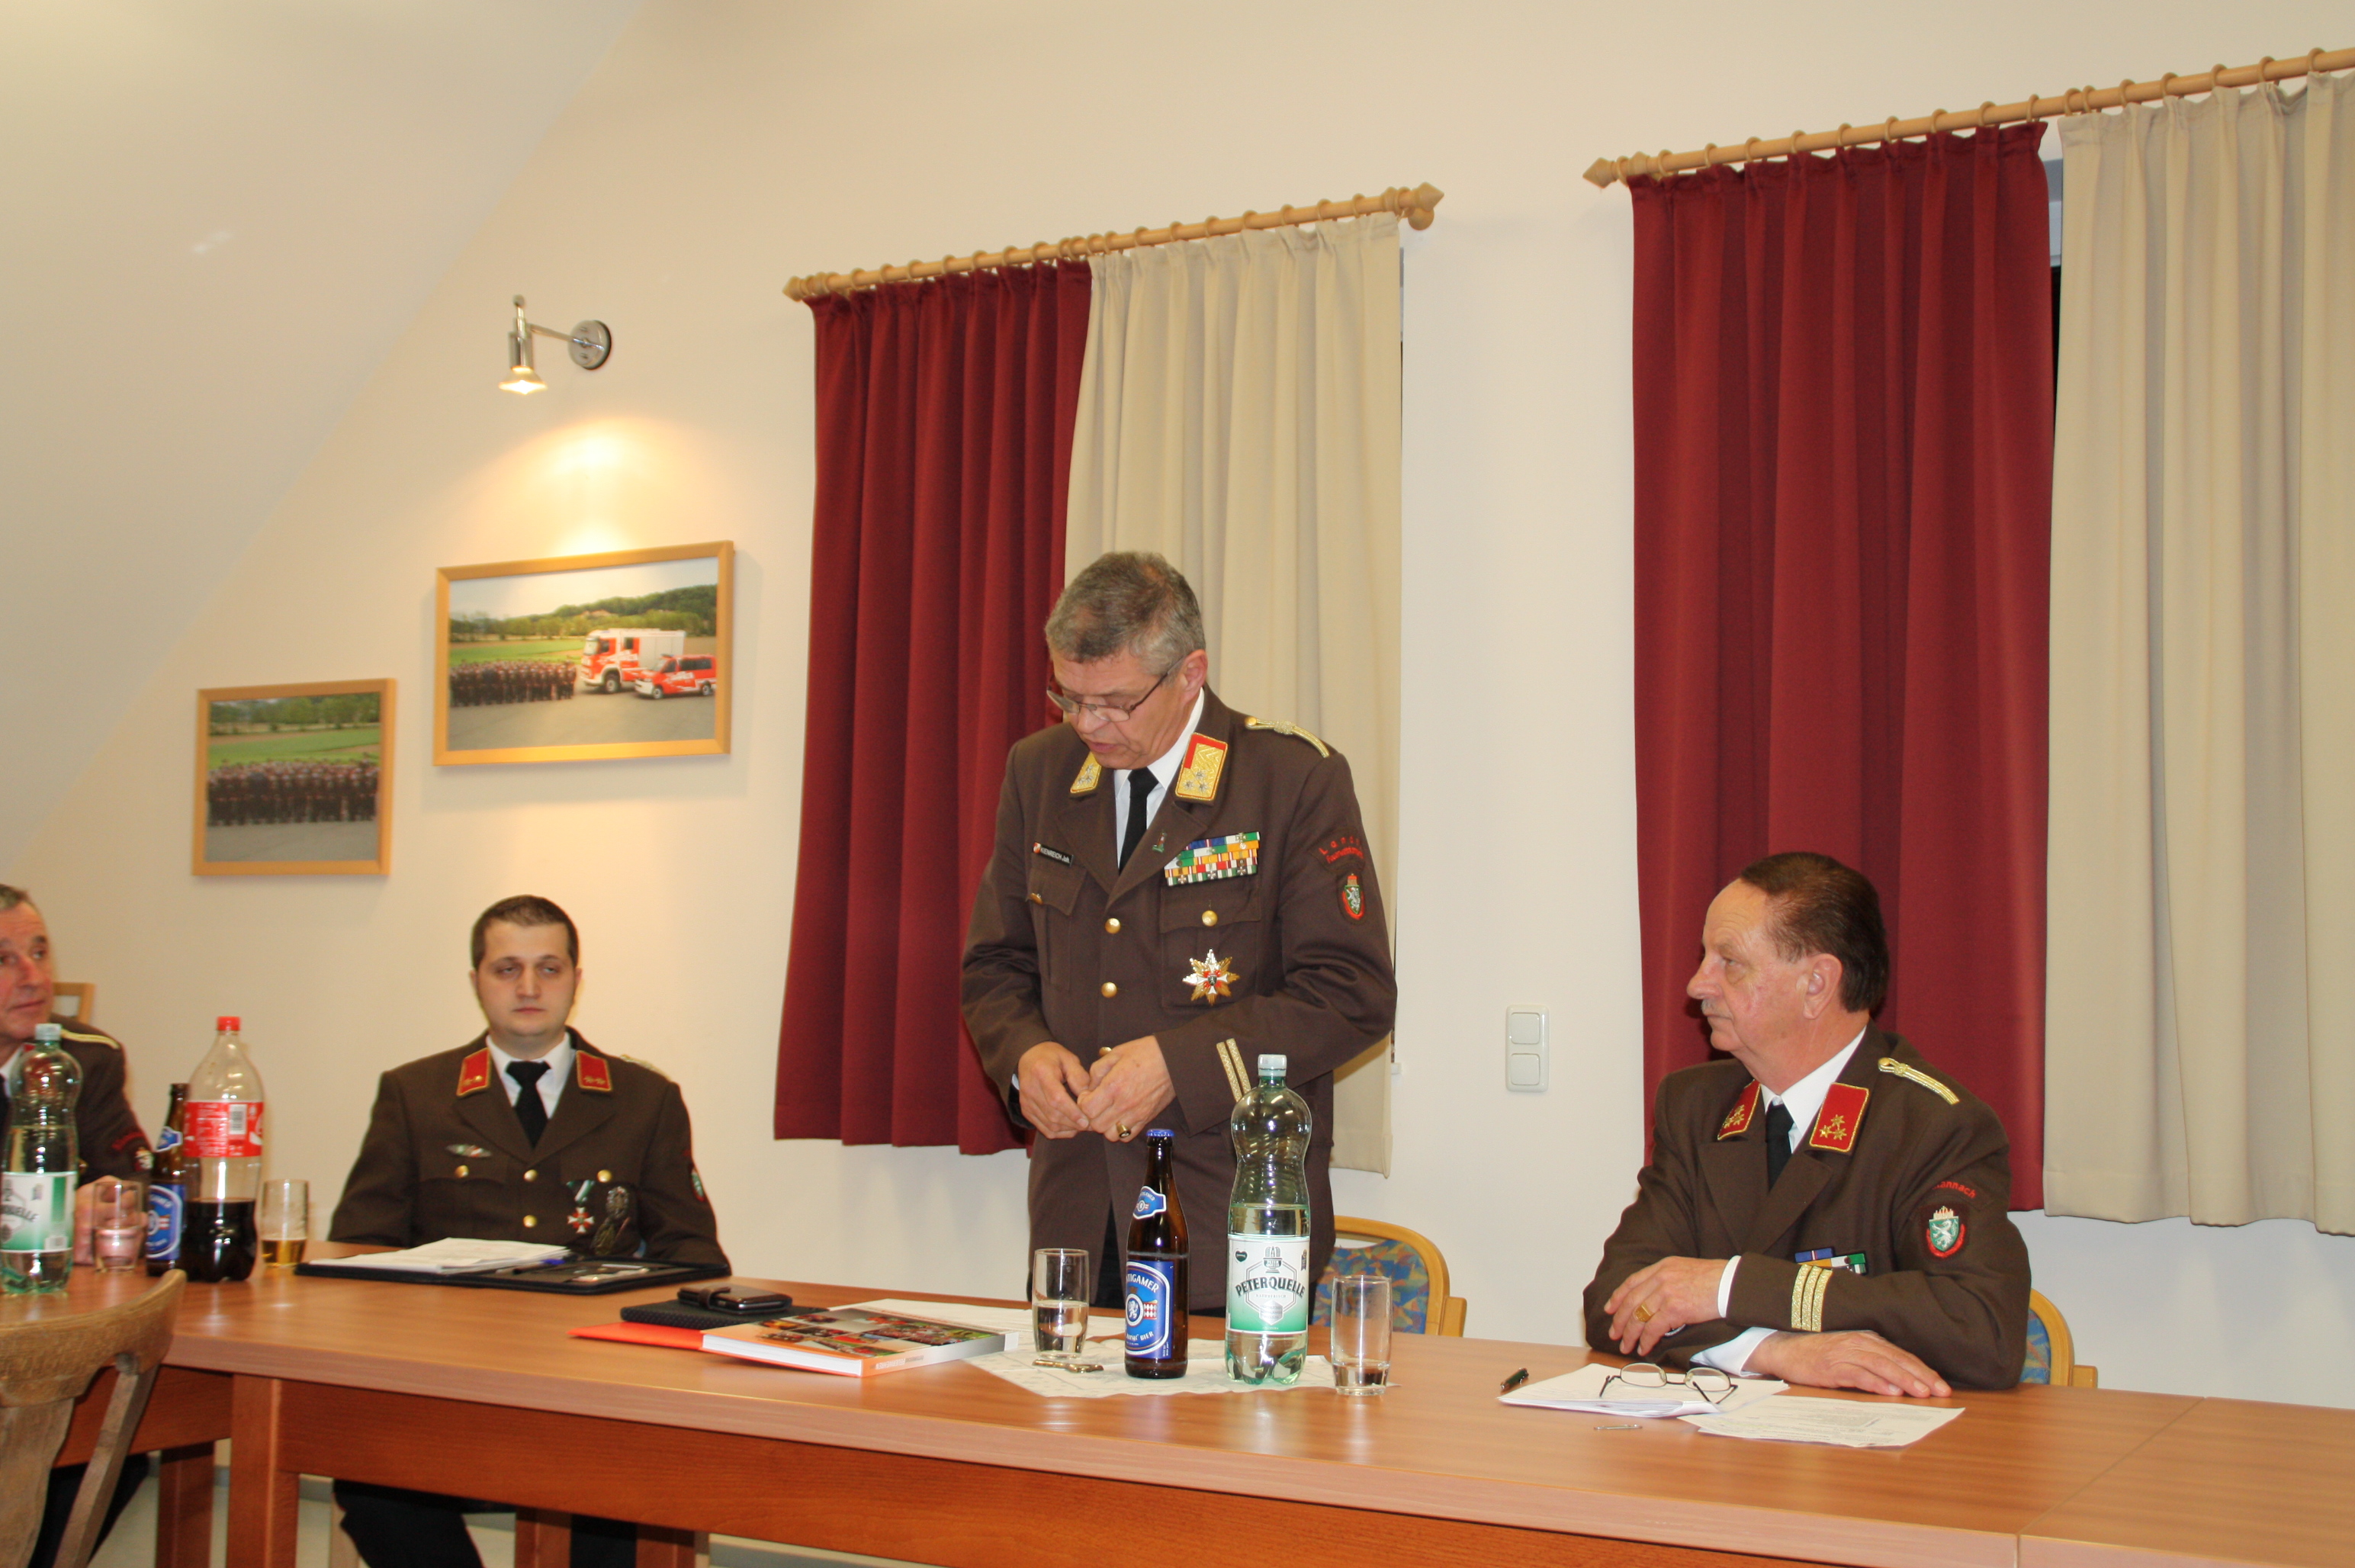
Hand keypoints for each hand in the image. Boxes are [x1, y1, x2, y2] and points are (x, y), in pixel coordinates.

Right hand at [1016, 1042, 1091, 1137]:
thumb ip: (1079, 1076)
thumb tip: (1088, 1097)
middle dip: (1074, 1124)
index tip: (1086, 1121)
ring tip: (1084, 1126)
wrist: (1028, 1057)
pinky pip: (1044, 1129)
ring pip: (1049, 1125)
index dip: (1072, 1113)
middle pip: (1053, 1115)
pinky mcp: (1026, 1111)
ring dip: (1068, 1129)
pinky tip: (1071, 1128)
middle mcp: (1031, 1090)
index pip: (1056, 1099)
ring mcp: (1026, 1102)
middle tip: (1091, 1125)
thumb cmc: (1051, 1057)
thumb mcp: (1069, 1058)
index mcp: (1041, 1072)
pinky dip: (1060, 1132)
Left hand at [1076, 1035, 1174, 1140]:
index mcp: (1113, 1086)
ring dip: (1105, 1125)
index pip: (1086, 1108)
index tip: (1088, 1095)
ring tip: (1109, 1112)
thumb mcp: (1116, 1053)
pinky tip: (1121, 1117)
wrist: (1174, 1060)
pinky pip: (1127, 1136)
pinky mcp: (1147, 1119)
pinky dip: (1121, 1131)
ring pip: (1110, 1135)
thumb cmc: (1145, 1053)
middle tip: (1097, 1104)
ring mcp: (1136, 1114)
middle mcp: (1123, 1104)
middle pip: (1096, 1125)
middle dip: (1092, 1115)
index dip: (1083, 1102)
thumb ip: (1097, 1070)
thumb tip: (1089, 1087)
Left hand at [1602, 1257, 1730, 1355]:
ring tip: (1626, 1346)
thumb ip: (1667, 1279)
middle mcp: (1661, 1278)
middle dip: (1619, 1320)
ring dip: (1630, 1334)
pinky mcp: (1675, 1309)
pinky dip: (1646, 1340)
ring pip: (1639, 1317)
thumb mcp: (1685, 1269)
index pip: (1632, 1282)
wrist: (1732, 1284)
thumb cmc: (1714, 1279)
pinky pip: (1653, 1328)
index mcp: (1662, 1267)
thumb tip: (1654, 1297)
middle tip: (1614, 1334)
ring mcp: (1666, 1293)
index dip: (1617, 1297)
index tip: (1609, 1309)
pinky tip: (1644, 1348)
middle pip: (1631, 1301)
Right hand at [1745, 1329, 1951, 1397]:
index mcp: (1867, 1339)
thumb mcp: (1850, 1352)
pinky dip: (1876, 1383)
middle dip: (1921, 1376)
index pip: (1902, 1355)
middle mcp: (1859, 1343)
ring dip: (1904, 1379)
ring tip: (1922, 1392)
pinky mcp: (1831, 1367)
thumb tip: (1903, 1380)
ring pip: (1881, 1366)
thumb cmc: (1819, 1353)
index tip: (1942, 1386)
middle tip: (1941, 1391)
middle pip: (1897, 1359)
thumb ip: (1873, 1361)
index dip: (1924, 1370)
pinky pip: (1858, 1375)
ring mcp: (1845, 1354)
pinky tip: (1890, 1392)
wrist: (1785, 1349)